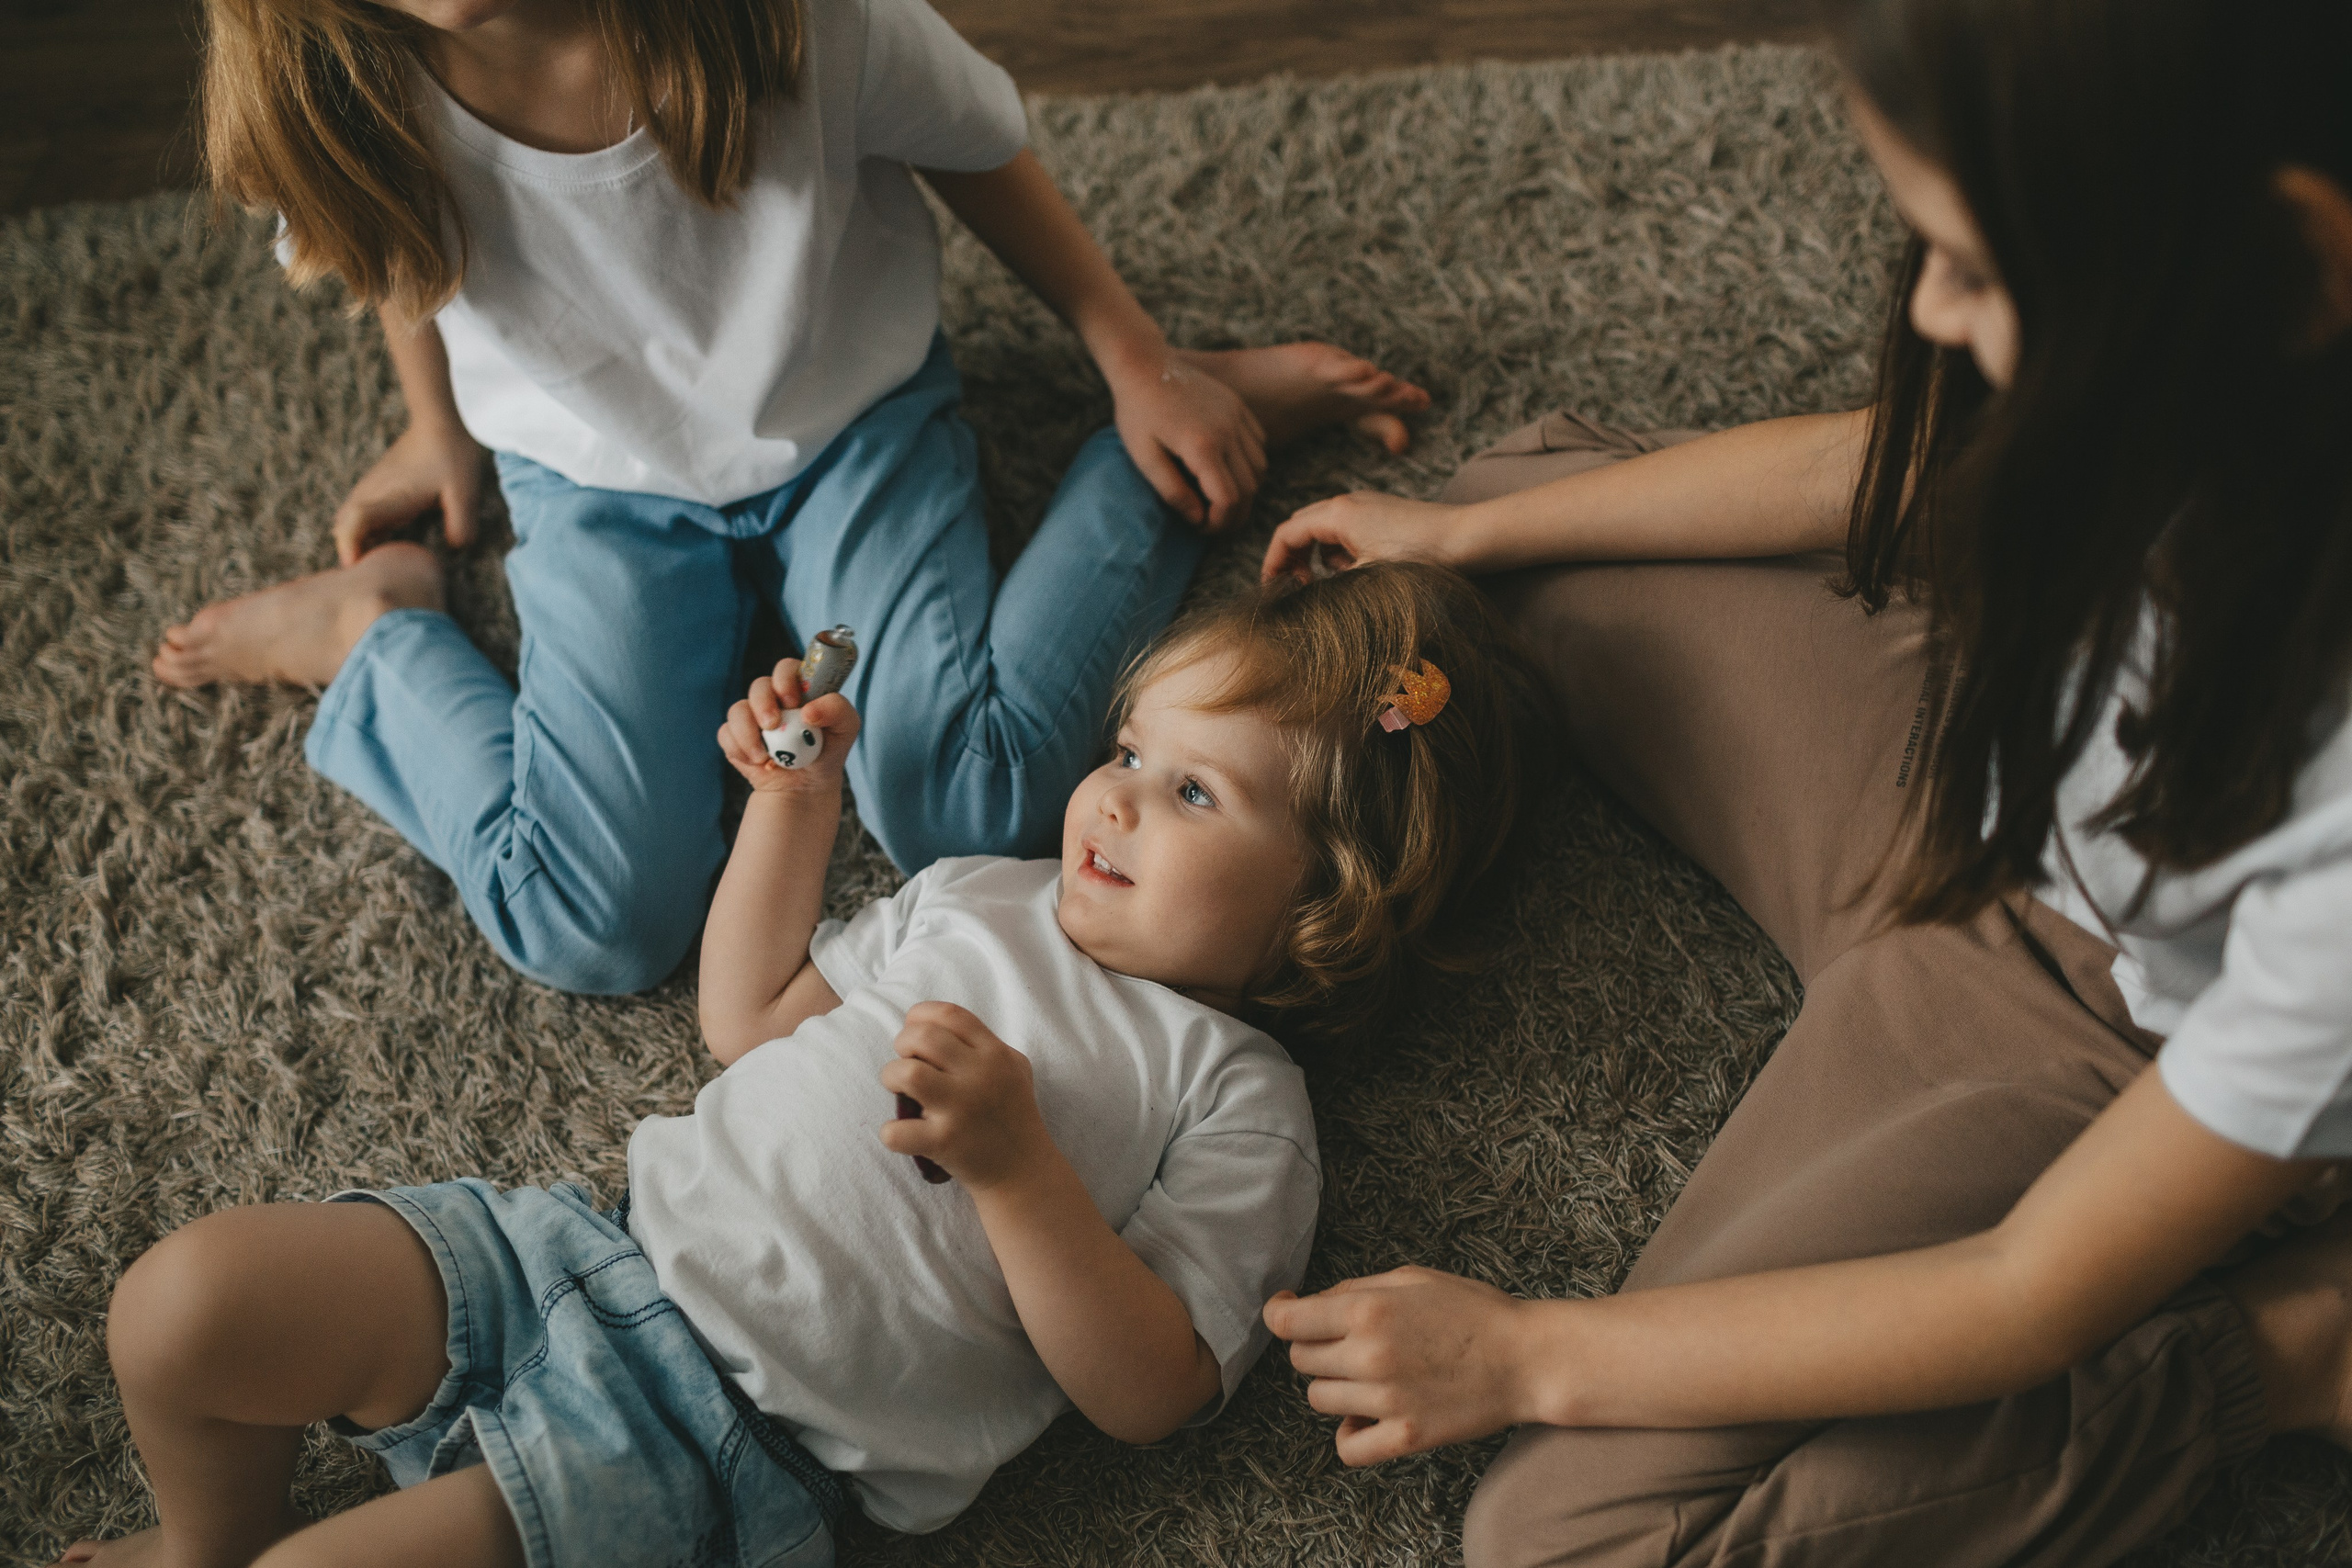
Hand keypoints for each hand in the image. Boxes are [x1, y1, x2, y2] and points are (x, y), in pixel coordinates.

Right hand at [333, 419, 486, 565]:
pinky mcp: (375, 486)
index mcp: (390, 496)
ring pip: (347, 521)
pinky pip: (358, 514)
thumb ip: (461, 523)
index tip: (355, 568)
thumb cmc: (452, 455)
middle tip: (372, 576)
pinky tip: (385, 544)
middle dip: (350, 552)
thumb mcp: (464, 491)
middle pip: (343, 527)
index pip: (355, 523)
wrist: (439, 421)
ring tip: (378, 564)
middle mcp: (372, 492)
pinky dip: (362, 531)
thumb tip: (455, 548)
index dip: (350, 547)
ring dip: (355, 542)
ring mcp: (370, 488)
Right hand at [717, 657, 860, 794]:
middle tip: (773, 725)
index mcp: (798, 689)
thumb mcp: (846, 727)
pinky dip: (739, 749)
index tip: (792, 701)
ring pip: (737, 710)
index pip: (786, 668)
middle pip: (758, 686)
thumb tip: (807, 711)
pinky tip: (757, 763)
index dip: (785, 679)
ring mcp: (752, 717)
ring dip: (748, 733)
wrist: (808, 787)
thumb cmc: (828, 751)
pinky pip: (726, 734)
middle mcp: (772, 699)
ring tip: (765, 756)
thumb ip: (837, 709)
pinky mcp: (736, 737)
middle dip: (763, 704)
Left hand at [878, 1002, 1052, 1189]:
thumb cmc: (1012, 1114)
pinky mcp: (944, 1142)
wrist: (1023, 1170)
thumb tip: (935, 1027)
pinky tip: (902, 1132)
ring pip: (907, 1073)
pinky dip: (891, 1132)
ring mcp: (961, 1109)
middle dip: (902, 1044)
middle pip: (922, 1037)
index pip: (949, 1014)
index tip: (914, 1030)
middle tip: (906, 1061)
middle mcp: (980, 1076)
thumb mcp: (1014, 1068)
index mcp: (995, 1054)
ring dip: (892, 1076)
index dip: (921, 1016)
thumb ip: (983, 1044)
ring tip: (899, 1089)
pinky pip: (897, 1131)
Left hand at [1108, 358, 1267, 532]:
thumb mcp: (1143, 457)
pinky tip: (1227, 469)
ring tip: (1219, 499)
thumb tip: (1196, 519)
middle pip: (1249, 488)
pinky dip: (1250, 465)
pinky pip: (1259, 445)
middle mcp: (1227, 431)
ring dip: (1245, 490)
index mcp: (1202, 446)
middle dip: (1234, 514)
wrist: (1145, 364)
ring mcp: (1237, 416)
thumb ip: (1172, 491)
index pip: (1228, 500)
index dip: (1218, 524)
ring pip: (1259, 469)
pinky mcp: (1239, 407)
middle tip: (1212, 523)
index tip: (1201, 528)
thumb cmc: (1137, 412)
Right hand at [1259, 492, 1475, 583]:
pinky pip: (1345, 529)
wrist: (1466, 537)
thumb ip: (1331, 584)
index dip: (1272, 562)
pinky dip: (1340, 550)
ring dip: (1317, 555)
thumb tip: (1306, 600)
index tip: (1271, 588)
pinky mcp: (1381, 512)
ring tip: (1331, 582)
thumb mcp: (1369, 575)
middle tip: (1295, 588)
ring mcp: (1366, 504)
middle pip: (1300, 526)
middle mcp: (1348, 502)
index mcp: (1338, 514)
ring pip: (1323, 528)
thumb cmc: (1421, 555)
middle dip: (1291, 557)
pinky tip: (1357, 570)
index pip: (1285, 533)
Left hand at [1263, 1265, 1538, 1464]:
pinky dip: (1349, 1434)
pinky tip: (1365, 1418)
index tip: (1286, 1311)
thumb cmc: (1473, 1310)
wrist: (1527, 1358)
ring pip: (1319, 1399)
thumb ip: (1357, 1288)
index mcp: (1368, 1310)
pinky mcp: (1405, 1437)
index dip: (1279, 1313)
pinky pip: (1347, 1448)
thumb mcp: (1412, 1277)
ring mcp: (1386, 1401)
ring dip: (1335, 1385)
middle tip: (1347, 1340)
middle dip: (1317, 1346)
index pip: (1287, 1322)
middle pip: (1301, 1360)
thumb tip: (1314, 1303)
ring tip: (1368, 1375)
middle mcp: (1369, 1356)